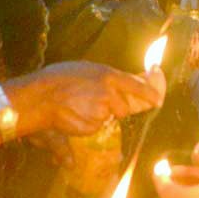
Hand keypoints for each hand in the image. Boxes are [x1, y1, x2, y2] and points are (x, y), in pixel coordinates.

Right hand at [8, 61, 164, 137]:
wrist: (41, 97)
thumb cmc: (57, 78)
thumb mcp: (85, 70)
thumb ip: (105, 78)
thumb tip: (119, 84)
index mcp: (108, 75)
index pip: (136, 85)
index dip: (149, 93)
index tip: (157, 100)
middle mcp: (110, 93)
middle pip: (124, 107)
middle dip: (116, 108)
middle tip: (97, 103)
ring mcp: (102, 111)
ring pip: (108, 118)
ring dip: (100, 115)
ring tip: (79, 107)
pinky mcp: (93, 126)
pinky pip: (95, 127)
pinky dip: (88, 124)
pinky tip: (74, 115)